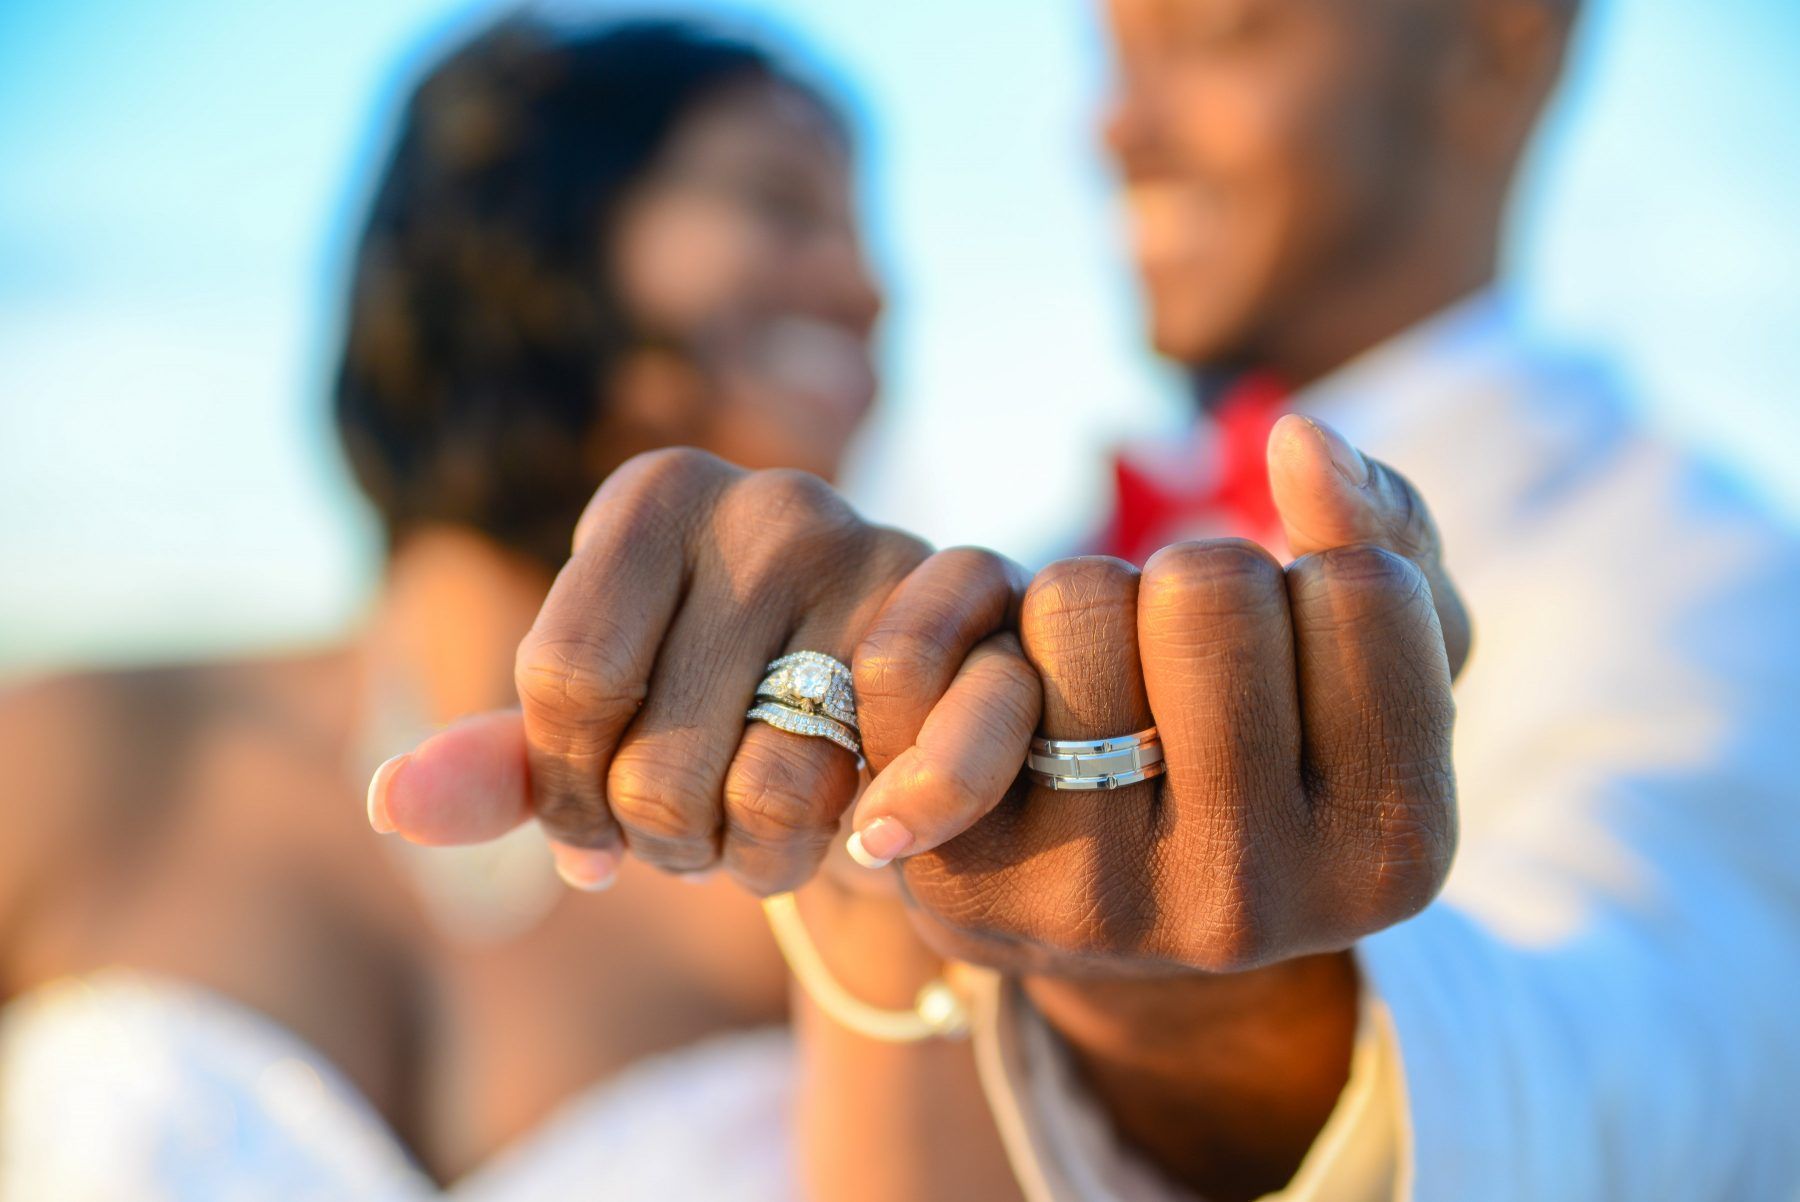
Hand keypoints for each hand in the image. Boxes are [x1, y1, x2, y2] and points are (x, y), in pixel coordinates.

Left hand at [367, 448, 1041, 896]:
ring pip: (785, 784)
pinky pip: (928, 752)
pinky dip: (895, 826)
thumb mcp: (609, 731)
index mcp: (655, 496)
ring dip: (766, 858)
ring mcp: (883, 547)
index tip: (589, 827)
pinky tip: (876, 841)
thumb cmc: (728, 713)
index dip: (566, 796)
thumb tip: (389, 804)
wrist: (901, 708)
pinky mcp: (984, 609)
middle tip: (691, 837)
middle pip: (661, 762)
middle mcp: (770, 501)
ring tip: (766, 835)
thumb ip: (506, 764)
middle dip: (667, 844)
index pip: (564, 682)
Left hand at [878, 414, 1467, 974]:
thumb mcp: (1379, 669)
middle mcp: (1247, 902)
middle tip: (1183, 665)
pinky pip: (917, 662)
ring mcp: (1095, 902)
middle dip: (1192, 582)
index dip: (1316, 573)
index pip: (1362, 587)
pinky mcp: (961, 883)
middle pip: (1208, 586)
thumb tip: (1299, 439)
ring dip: (1084, 601)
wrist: (1119, 918)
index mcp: (1389, 852)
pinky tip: (998, 681)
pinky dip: (957, 613)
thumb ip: (1388, 539)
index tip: (1295, 651)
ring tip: (1100, 687)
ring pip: (1074, 601)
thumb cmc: (1269, 757)